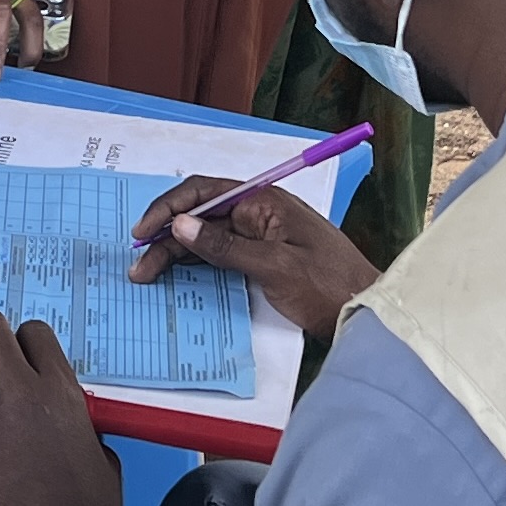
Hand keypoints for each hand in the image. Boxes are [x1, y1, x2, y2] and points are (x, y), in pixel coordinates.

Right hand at [128, 179, 382, 343]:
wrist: (366, 313)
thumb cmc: (328, 286)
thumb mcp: (274, 267)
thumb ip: (225, 246)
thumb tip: (179, 226)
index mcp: (264, 202)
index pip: (204, 192)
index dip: (168, 209)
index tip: (142, 233)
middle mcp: (258, 213)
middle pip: (200, 215)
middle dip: (165, 236)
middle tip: (139, 267)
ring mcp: (260, 236)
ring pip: (206, 237)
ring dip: (176, 253)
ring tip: (147, 275)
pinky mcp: (262, 259)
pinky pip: (220, 254)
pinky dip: (196, 263)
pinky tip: (176, 275)